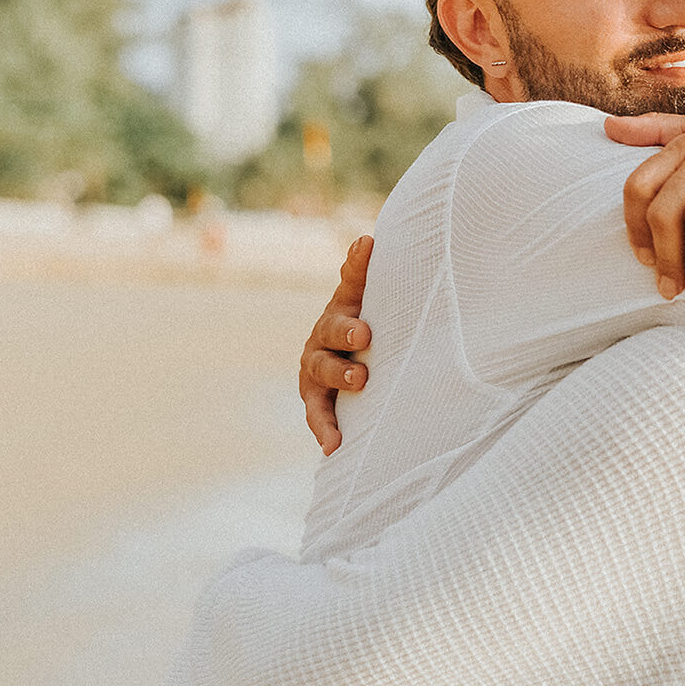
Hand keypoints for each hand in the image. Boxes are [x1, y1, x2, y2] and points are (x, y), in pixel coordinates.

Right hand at [299, 235, 373, 455]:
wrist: (350, 361)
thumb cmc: (366, 323)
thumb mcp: (367, 299)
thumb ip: (363, 273)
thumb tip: (366, 239)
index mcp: (342, 304)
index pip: (351, 281)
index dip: (358, 266)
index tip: (368, 246)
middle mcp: (323, 335)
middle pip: (331, 330)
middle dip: (346, 332)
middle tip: (365, 334)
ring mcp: (317, 368)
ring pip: (322, 371)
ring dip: (340, 375)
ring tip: (361, 380)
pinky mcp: (316, 399)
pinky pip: (318, 414)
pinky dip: (325, 429)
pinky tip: (334, 446)